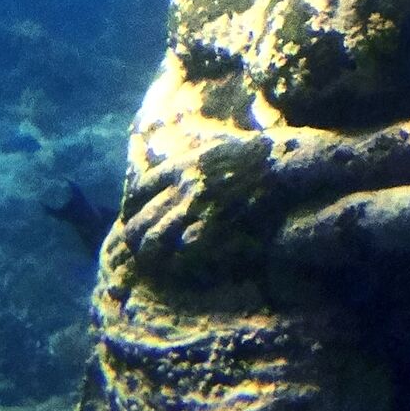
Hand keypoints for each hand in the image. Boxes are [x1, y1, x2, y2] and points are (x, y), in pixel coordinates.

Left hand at [121, 137, 276, 272]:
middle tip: (137, 248)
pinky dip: (177, 259)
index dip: (131, 209)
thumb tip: (171, 165)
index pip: (138, 191)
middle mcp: (181, 187)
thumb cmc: (250, 154)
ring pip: (155, 239)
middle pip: (140, 219)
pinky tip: (178, 265)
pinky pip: (182, 251)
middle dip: (134, 237)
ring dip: (149, 254)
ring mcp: (196, 208)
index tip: (133, 218)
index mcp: (179, 166)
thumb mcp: (211, 145)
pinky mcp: (213, 226)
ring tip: (151, 262)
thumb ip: (187, 157)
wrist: (278, 164)